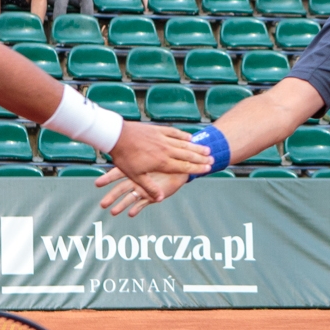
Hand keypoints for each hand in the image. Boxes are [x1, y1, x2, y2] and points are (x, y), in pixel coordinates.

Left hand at [98, 123, 212, 214]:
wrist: (117, 136)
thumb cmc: (125, 157)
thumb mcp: (135, 176)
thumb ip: (149, 187)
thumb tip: (159, 199)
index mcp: (162, 162)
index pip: (184, 166)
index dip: (197, 168)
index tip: (207, 169)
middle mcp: (166, 150)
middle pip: (188, 155)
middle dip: (201, 158)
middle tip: (212, 159)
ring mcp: (162, 138)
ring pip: (184, 144)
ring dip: (196, 147)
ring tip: (206, 149)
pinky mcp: (157, 130)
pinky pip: (174, 132)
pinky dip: (183, 136)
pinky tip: (189, 137)